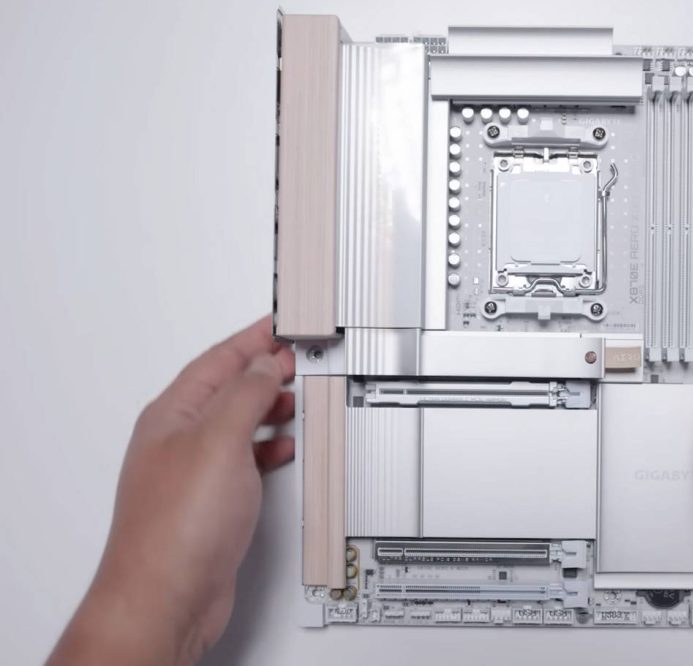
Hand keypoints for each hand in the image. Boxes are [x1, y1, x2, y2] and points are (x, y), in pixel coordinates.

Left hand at [48, 316, 294, 665]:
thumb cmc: (175, 528)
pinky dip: (269, 446)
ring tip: (296, 395)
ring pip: (238, 423)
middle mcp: (180, 440)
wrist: (166, 597)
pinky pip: (245, 458)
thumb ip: (245, 396)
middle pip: (226, 389)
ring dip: (268, 406)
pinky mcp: (212, 502)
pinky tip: (283, 447)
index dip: (253, 339)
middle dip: (264, 370)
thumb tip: (264, 367)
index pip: (218, 361)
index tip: (281, 324)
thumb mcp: (219, 441)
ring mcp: (195, 471)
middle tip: (296, 357)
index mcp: (172, 415)